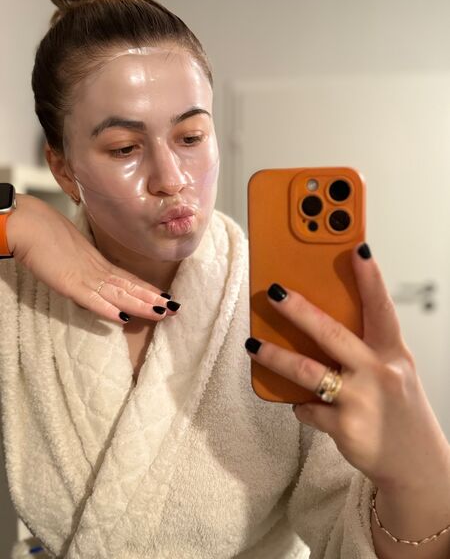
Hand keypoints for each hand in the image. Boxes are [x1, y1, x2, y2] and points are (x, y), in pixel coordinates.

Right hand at [6, 194, 177, 323]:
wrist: (29, 223)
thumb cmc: (46, 234)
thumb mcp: (71, 253)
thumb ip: (83, 266)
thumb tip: (89, 277)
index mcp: (97, 263)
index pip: (128, 279)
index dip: (147, 289)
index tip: (166, 296)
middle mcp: (96, 270)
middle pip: (130, 286)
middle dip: (153, 299)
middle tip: (176, 308)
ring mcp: (85, 277)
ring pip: (118, 293)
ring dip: (140, 305)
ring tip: (162, 313)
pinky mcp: (69, 283)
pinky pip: (92, 299)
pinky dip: (107, 309)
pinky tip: (123, 318)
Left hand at [245, 244, 449, 491]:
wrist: (415, 464)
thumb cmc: (399, 409)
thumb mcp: (393, 371)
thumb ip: (364, 348)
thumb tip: (319, 324)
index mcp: (392, 353)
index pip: (381, 308)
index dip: (370, 278)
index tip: (357, 248)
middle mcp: (378, 373)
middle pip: (332, 333)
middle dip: (299, 311)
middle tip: (274, 292)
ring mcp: (361, 401)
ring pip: (307, 371)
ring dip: (275, 357)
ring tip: (252, 345)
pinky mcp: (345, 427)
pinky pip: (307, 409)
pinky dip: (298, 404)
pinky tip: (297, 402)